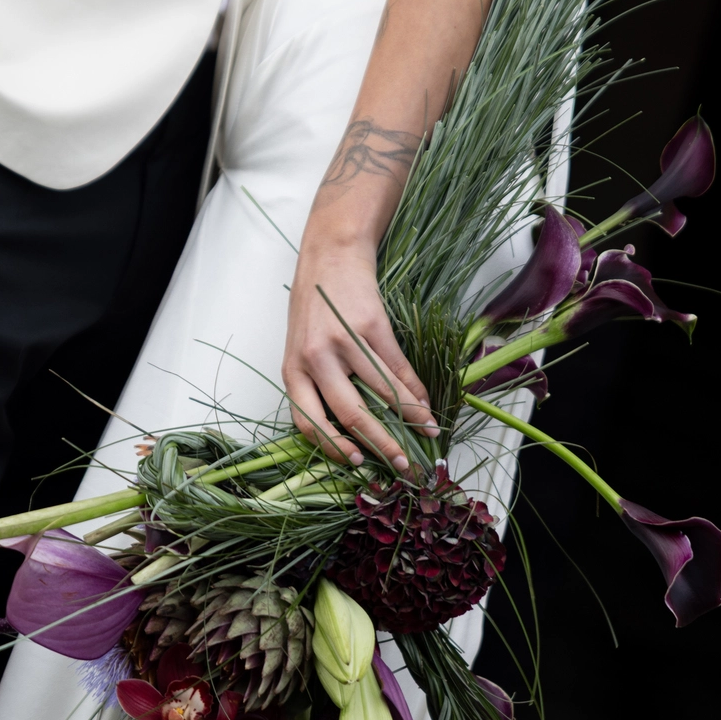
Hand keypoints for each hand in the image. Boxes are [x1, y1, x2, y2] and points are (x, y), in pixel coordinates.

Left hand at [282, 233, 437, 469]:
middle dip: (381, 444)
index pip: (310, 423)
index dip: (335, 448)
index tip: (358, 462)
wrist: (331, 256)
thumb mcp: (301, 348)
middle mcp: (315, 359)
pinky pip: (398, 368)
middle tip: (403, 463)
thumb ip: (316, 384)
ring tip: (428, 432)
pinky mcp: (372, 327)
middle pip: (350, 415)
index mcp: (292, 370)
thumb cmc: (314, 306)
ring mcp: (344, 342)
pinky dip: (415, 391)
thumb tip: (349, 430)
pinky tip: (426, 404)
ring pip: (382, 393)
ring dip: (410, 418)